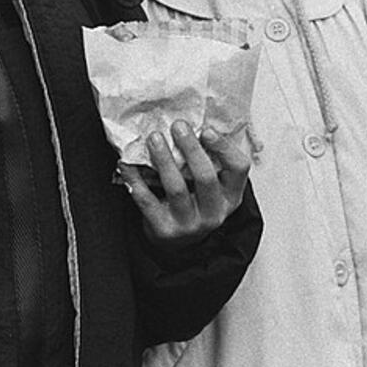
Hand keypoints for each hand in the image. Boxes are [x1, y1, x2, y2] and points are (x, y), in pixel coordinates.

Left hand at [123, 120, 252, 249]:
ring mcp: (189, 224)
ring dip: (164, 160)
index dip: (224, 147)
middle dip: (191, 148)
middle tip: (178, 126)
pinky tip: (127, 164)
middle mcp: (214, 213)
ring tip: (154, 139)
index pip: (239, 168)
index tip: (206, 129)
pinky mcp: (164, 230)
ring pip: (176, 188)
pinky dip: (136, 180)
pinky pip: (147, 201)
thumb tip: (192, 124)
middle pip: (206, 177)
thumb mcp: (211, 186)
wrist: (178, 243)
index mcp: (231, 196)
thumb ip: (208, 160)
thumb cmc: (194, 202)